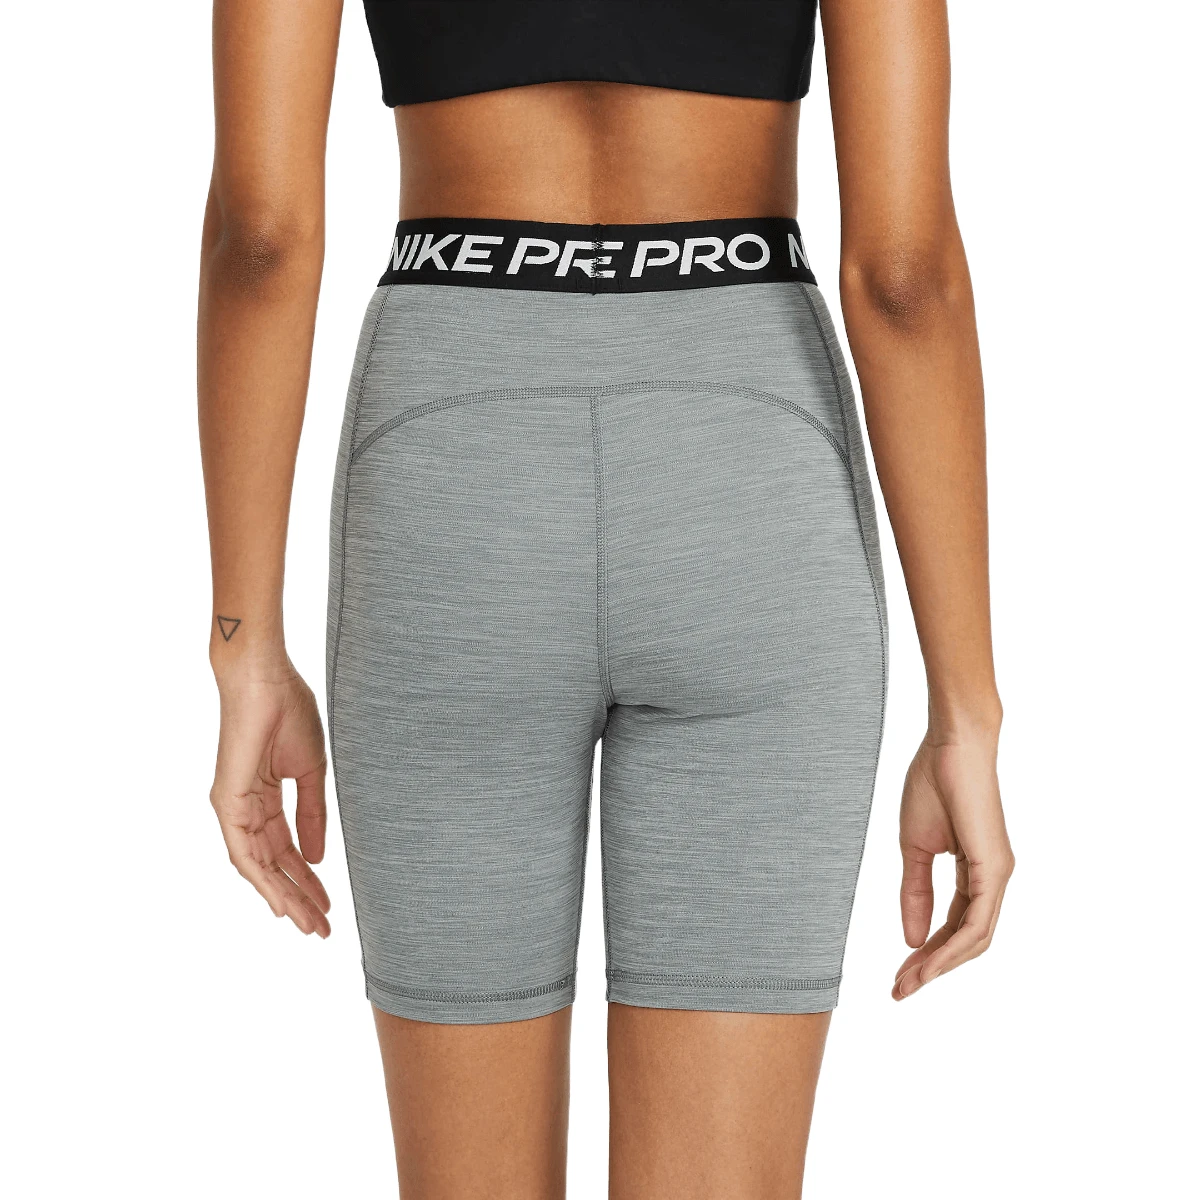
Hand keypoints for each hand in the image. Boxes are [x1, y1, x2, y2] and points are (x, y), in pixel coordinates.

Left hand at [209, 663, 331, 936]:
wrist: (266, 679)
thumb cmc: (289, 711)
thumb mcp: (312, 772)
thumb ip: (312, 814)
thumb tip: (317, 857)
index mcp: (266, 798)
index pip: (288, 850)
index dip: (309, 879)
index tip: (330, 904)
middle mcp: (246, 809)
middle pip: (274, 865)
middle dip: (299, 897)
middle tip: (323, 927)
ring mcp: (234, 808)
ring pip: (258, 868)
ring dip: (284, 898)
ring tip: (310, 924)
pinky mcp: (228, 803)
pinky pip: (245, 854)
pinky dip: (263, 881)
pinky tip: (281, 903)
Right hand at [893, 724, 1012, 998]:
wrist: (951, 744)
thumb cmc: (933, 783)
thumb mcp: (915, 847)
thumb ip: (915, 891)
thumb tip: (912, 938)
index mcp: (975, 872)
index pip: (953, 925)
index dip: (927, 953)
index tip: (898, 974)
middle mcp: (993, 879)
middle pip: (967, 941)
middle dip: (932, 968)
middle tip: (899, 989)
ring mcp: (998, 875)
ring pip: (975, 939)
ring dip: (941, 965)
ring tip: (908, 983)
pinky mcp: (995, 868)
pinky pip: (978, 921)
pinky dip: (953, 946)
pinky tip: (928, 961)